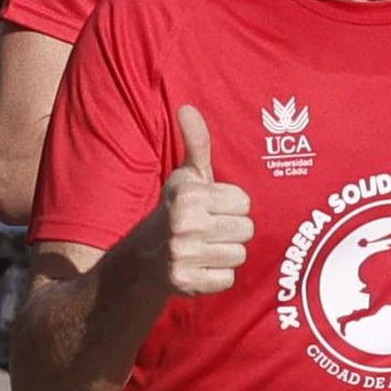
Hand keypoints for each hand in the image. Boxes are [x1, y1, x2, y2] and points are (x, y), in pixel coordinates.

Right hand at [153, 104, 254, 299]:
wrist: (143, 257)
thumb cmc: (176, 210)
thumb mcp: (186, 176)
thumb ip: (196, 142)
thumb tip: (187, 107)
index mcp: (189, 195)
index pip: (244, 202)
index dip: (231, 206)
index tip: (211, 208)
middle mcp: (185, 224)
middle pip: (246, 230)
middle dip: (231, 230)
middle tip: (209, 230)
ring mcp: (183, 255)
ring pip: (239, 255)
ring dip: (226, 253)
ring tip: (205, 247)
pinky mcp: (186, 282)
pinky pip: (227, 279)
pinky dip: (217, 276)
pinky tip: (200, 266)